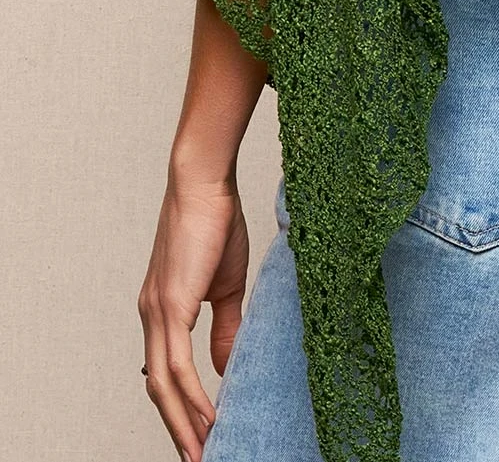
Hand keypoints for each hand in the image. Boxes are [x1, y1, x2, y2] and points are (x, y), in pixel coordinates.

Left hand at [138, 167, 249, 460]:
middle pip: (157, 389)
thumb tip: (227, 367)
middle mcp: (152, 316)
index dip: (179, 407)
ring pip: (162, 384)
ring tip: (203, 451)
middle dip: (177, 427)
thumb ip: (226, 327)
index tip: (200, 434)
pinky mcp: (170, 306)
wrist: (205, 183)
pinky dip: (190, 397)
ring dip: (182, 423)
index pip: (165, 371)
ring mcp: (157, 312)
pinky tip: (209, 417)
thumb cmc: (217, 222)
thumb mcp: (226, 284)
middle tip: (198, 457)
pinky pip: (176, 365)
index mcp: (163, 310)